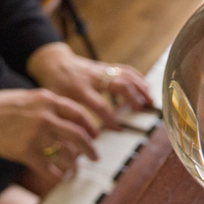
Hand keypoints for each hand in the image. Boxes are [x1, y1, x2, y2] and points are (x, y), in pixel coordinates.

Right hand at [0, 88, 99, 180]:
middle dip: (90, 149)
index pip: (79, 114)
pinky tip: (59, 178)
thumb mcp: (30, 98)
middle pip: (78, 135)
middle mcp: (46, 116)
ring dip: (74, 165)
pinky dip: (57, 175)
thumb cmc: (2, 107)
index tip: (95, 135)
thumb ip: (49, 106)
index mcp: (48, 100)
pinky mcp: (25, 151)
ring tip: (75, 171)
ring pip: (66, 154)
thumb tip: (69, 119)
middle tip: (95, 157)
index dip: (90, 126)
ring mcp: (36, 134)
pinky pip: (48, 167)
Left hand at [26, 42, 153, 129]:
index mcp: (80, 89)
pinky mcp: (106, 66)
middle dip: (132, 98)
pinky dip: (137, 77)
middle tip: (139, 111)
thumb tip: (75, 140)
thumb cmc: (54, 85)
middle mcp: (93, 78)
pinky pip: (125, 69)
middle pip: (119, 85)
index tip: (118, 130)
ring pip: (125, 75)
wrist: (54, 63)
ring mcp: (101, 70)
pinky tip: (145, 87)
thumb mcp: (55, 102)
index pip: (100, 105)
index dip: (110, 119)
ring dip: (140, 87)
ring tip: (150, 100)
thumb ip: (66, 119)